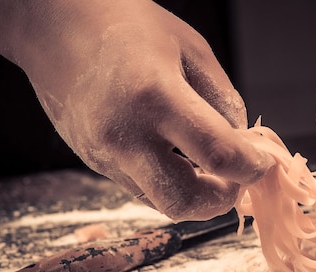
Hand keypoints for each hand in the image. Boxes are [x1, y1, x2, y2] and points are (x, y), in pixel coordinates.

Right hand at [0, 0, 272, 220]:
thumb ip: (223, 99)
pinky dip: (167, 183)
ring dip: (193, 195)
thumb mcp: (191, 48)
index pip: (218, 154)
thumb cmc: (125, 24)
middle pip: (183, 201)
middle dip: (220, 200)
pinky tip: (175, 158)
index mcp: (155, 96)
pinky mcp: (94, 163)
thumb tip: (241, 142)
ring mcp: (104, 154)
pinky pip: (140, 189)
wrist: (54, 26)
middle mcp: (125, 135)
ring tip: (207, 167)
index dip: (251, 168)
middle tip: (234, 181)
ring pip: (160, 202)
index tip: (262, 166)